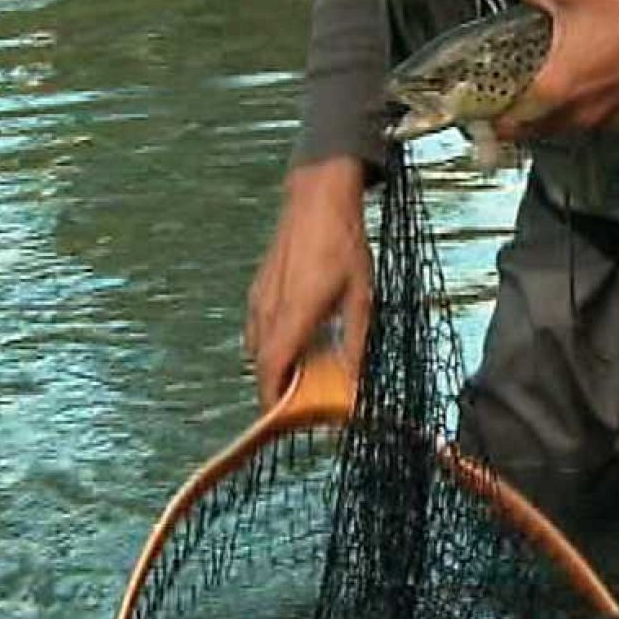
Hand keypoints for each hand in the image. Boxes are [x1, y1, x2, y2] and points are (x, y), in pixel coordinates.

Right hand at [244, 156, 371, 408]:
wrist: (317, 198)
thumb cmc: (344, 245)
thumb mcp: (362, 297)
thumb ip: (356, 343)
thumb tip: (355, 381)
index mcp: (294, 314)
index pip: (272, 370)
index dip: (274, 401)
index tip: (286, 421)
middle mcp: (268, 309)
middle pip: (261, 365)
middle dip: (277, 390)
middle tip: (303, 403)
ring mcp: (259, 297)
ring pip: (257, 348)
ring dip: (275, 368)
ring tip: (305, 375)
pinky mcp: (258, 288)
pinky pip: (258, 330)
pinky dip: (272, 347)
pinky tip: (298, 344)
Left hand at [491, 0, 618, 140]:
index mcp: (558, 89)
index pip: (513, 125)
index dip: (497, 122)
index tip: (490, 117)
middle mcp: (585, 114)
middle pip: (543, 130)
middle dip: (530, 117)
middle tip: (523, 98)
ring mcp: (615, 119)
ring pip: (577, 127)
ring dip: (566, 112)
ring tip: (565, 84)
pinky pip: (608, 120)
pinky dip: (600, 106)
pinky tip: (602, 81)